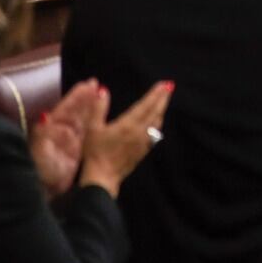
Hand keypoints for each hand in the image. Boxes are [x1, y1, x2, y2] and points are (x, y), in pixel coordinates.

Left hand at [30, 79, 98, 197]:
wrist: (43, 190)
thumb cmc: (40, 170)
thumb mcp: (40, 152)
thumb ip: (43, 134)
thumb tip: (45, 115)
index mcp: (54, 128)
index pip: (68, 107)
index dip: (78, 95)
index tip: (89, 84)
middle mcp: (63, 130)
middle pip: (77, 110)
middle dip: (86, 97)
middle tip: (96, 84)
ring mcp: (71, 140)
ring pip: (84, 119)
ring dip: (92, 107)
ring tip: (101, 94)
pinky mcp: (79, 150)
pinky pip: (89, 132)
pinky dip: (96, 122)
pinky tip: (103, 118)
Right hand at [77, 80, 172, 196]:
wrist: (102, 178)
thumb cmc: (95, 152)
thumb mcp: (92, 128)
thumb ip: (98, 108)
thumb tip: (103, 90)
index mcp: (128, 124)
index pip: (146, 105)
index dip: (155, 94)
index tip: (164, 84)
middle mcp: (139, 132)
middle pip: (155, 112)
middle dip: (163, 99)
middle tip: (169, 87)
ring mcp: (143, 142)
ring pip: (157, 123)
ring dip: (161, 110)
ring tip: (164, 100)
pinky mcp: (143, 151)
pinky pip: (155, 133)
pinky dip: (158, 123)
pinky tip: (157, 122)